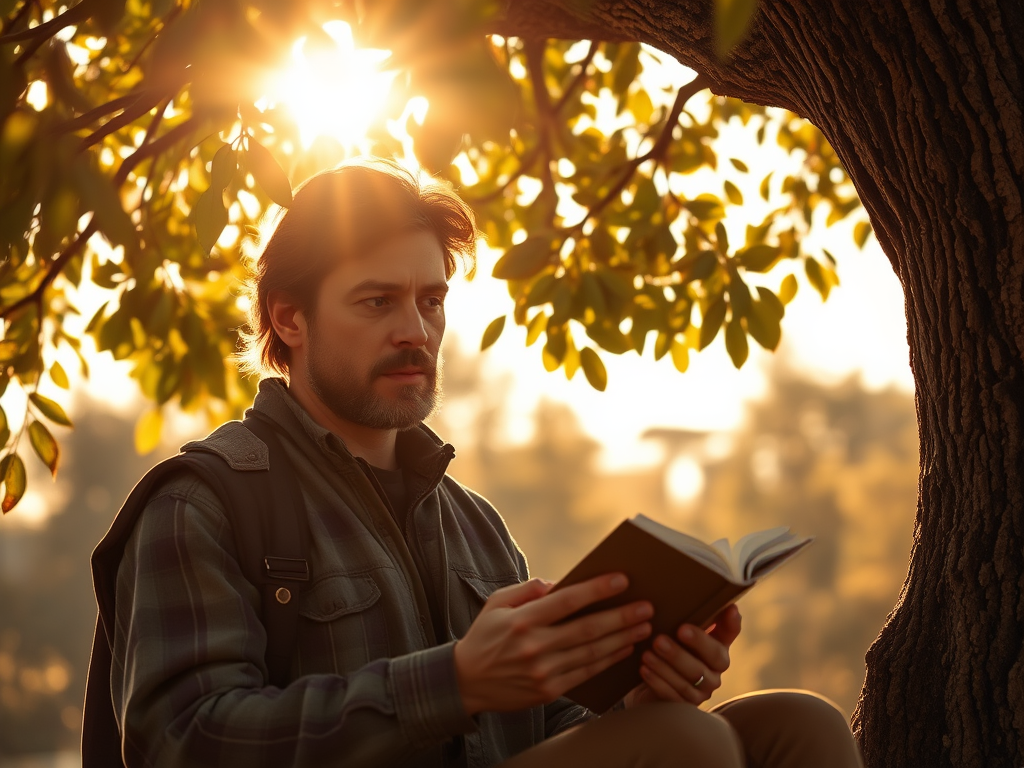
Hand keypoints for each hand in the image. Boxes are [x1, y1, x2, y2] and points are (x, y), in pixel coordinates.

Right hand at [453, 574, 653, 715]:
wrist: (466, 682)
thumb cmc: (485, 635)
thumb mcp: (497, 603)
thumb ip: (527, 589)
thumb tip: (559, 582)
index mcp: (522, 619)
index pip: (567, 601)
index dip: (597, 589)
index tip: (622, 579)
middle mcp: (534, 645)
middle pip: (587, 629)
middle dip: (621, 617)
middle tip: (646, 607)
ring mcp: (543, 671)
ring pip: (591, 653)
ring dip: (621, 639)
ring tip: (644, 627)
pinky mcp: (548, 690)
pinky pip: (585, 674)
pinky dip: (608, 661)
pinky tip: (624, 650)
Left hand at [624, 604, 741, 707]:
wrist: (649, 683)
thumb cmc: (667, 648)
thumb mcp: (676, 630)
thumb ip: (688, 613)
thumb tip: (696, 588)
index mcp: (717, 646)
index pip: (730, 632)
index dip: (730, 623)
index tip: (726, 610)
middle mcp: (715, 670)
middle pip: (708, 661)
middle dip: (683, 650)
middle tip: (660, 639)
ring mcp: (702, 690)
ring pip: (690, 679)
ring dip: (666, 665)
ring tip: (647, 653)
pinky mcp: (685, 706)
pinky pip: (674, 695)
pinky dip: (658, 680)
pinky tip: (644, 669)